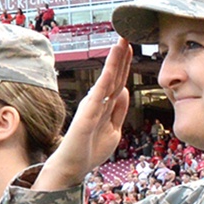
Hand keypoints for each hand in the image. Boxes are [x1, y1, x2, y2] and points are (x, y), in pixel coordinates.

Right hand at [36, 40, 131, 190]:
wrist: (72, 168)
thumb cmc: (89, 150)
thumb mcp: (113, 130)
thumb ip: (119, 111)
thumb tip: (125, 90)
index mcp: (105, 106)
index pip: (117, 81)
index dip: (124, 64)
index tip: (130, 46)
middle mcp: (98, 102)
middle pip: (113, 76)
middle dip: (121, 56)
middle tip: (128, 35)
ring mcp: (92, 106)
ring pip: (107, 79)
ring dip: (115, 60)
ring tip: (121, 42)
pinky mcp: (87, 114)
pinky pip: (100, 92)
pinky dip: (107, 76)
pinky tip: (112, 63)